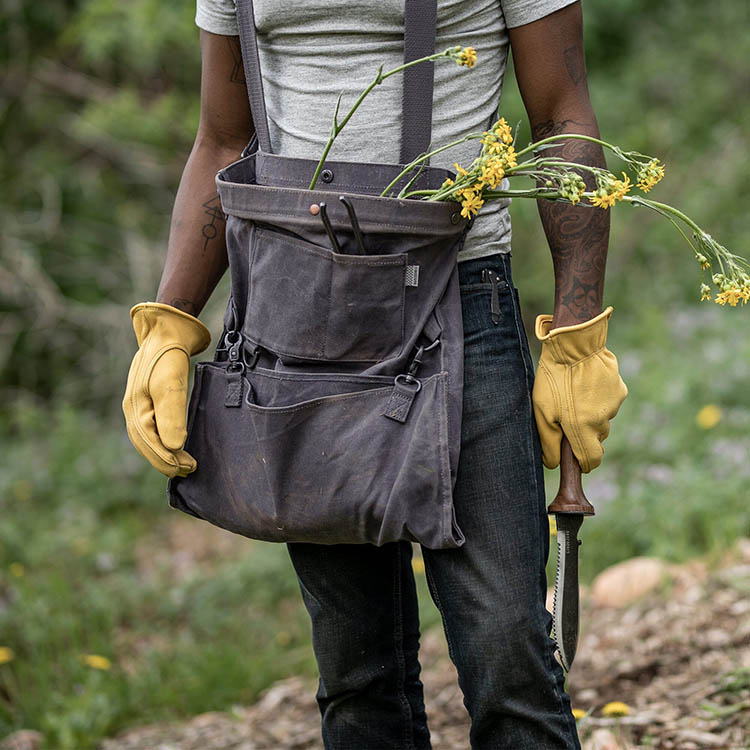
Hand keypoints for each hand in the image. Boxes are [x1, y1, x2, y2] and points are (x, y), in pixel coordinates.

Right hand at [122, 302, 210, 477]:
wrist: (165, 332)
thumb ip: (172, 415)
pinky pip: (150, 430)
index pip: (150, 444)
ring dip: (164, 454)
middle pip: (147, 445)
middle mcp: (133, 410)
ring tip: (182, 464)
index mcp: (136, 408)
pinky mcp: (147, 401)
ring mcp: (137, 405)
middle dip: (166, 461)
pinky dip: (161, 442)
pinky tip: (173, 447)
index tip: (186, 468)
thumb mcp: (172, 385)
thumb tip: (174, 447)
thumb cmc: (168, 357)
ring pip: (148, 439)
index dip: (168, 459)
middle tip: (188, 470)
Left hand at [532, 306, 626, 472]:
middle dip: (583, 433)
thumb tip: (553, 464)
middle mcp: (602, 420)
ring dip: (591, 413)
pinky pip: (609, 401)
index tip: (577, 459)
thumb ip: (548, 442)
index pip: (592, 460)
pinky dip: (599, 398)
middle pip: (596, 438)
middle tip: (566, 415)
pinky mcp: (619, 389)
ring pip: (602, 418)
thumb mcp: (542, 411)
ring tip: (574, 394)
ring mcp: (614, 404)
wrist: (574, 344)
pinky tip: (586, 384)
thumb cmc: (554, 378)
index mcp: (583, 429)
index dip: (584, 462)